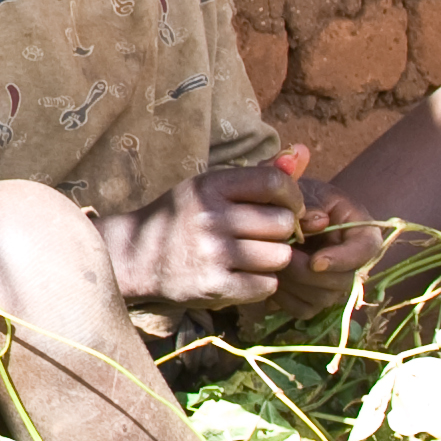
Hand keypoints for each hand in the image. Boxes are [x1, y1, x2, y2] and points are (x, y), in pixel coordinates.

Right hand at [106, 153, 337, 309]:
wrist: (136, 256)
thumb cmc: (183, 217)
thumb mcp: (211, 187)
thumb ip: (260, 173)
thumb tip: (304, 154)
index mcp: (210, 186)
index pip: (275, 183)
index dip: (292, 197)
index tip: (287, 208)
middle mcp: (210, 217)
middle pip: (282, 223)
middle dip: (280, 232)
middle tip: (262, 236)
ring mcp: (212, 254)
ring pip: (281, 256)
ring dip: (273, 259)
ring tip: (251, 256)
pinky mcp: (215, 286)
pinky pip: (267, 285)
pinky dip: (261, 283)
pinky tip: (242, 276)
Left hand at [259, 149, 384, 314]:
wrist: (275, 211)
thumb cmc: (296, 196)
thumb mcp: (304, 189)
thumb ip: (310, 201)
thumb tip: (317, 221)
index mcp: (360, 229)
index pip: (367, 249)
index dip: (343, 259)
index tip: (315, 261)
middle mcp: (352, 261)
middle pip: (343, 281)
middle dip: (308, 274)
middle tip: (282, 260)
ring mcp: (333, 282)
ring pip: (322, 298)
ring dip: (293, 284)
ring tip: (270, 264)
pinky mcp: (313, 297)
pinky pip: (303, 309)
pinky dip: (284, 298)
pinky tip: (268, 278)